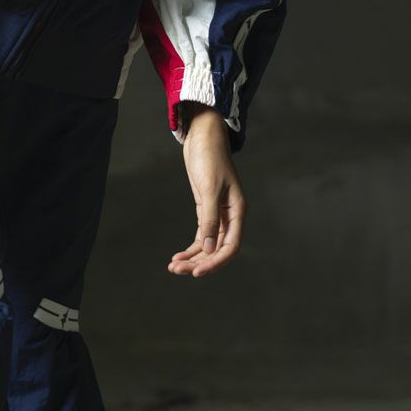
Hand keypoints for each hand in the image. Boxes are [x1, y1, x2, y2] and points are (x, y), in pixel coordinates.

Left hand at [167, 102, 245, 277]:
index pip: (231, 246)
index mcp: (237, 211)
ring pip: (208, 245)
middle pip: (218, 249)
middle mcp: (230, 216)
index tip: (196, 272)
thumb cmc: (209, 159)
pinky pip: (201, 236)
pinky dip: (190, 248)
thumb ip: (209, 219)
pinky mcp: (205, 210)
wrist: (202, 138)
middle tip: (177, 270)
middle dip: (198, 262)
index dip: (215, 262)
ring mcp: (217, 214)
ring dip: (192, 258)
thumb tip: (209, 248)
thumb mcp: (209, 189)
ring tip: (172, 267)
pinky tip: (177, 257)